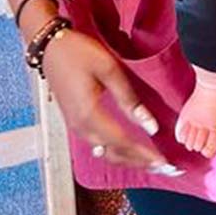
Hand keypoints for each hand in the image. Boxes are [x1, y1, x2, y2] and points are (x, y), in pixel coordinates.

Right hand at [43, 29, 169, 170]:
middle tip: (164, 168)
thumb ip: (128, 98)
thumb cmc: (78, 52)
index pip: (123, 143)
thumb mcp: (108, 69)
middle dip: (140, 163)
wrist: (50, 46)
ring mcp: (76, 127)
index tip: (165, 162)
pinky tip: (130, 150)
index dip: (145, 154)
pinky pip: (99, 145)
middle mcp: (81, 128)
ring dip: (129, 160)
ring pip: (106, 153)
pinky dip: (117, 151)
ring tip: (150, 162)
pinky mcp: (75, 122)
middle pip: (114, 155)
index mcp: (89, 115)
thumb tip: (150, 125)